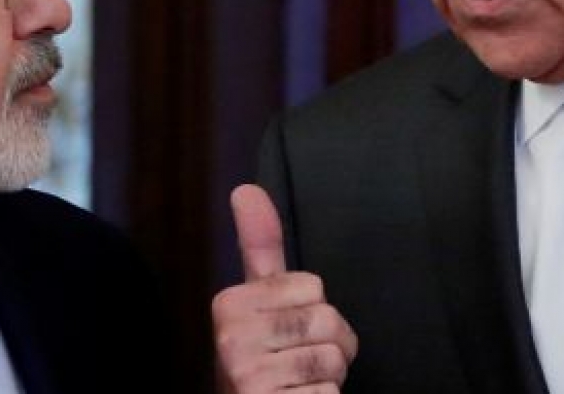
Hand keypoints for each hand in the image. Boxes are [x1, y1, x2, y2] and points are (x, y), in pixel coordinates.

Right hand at [212, 184, 357, 392]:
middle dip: (330, 347)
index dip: (316, 311)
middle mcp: (231, 337)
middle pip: (328, 320)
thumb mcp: (258, 301)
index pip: (313, 286)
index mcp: (230, 303)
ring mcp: (247, 375)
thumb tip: (246, 188)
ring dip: (328, 377)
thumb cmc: (262, 361)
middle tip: (299, 363)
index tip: (289, 333)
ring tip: (299, 384)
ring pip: (333, 358)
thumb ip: (258, 246)